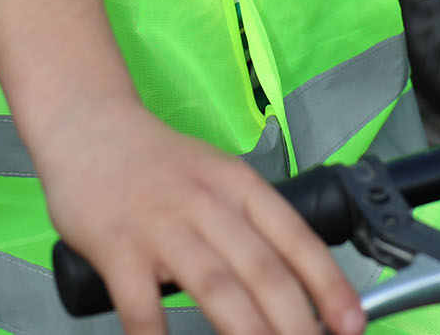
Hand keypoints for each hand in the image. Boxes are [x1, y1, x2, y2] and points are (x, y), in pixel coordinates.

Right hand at [39, 101, 362, 334]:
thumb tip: (297, 289)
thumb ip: (250, 225)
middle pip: (263, 271)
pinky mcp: (116, 246)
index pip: (297, 239)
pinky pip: (141, 305)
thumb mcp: (217, 176)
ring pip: (215, 287)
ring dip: (248, 334)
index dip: (329, 286)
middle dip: (297, 325)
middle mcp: (206, 203)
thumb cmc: (156, 164)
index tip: (352, 324)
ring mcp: (160, 225)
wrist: (87, 125)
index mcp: (239, 185)